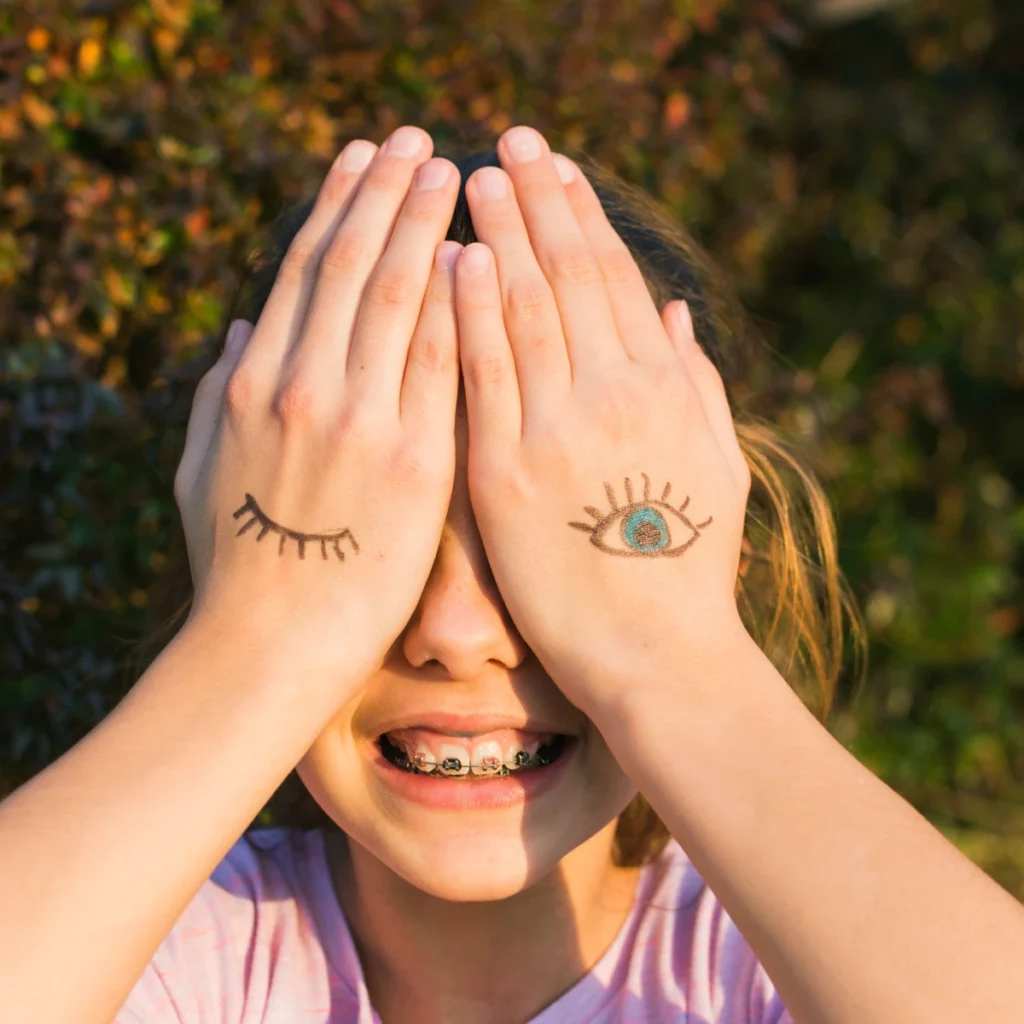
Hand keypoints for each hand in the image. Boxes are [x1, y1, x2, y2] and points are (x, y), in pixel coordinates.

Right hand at [174, 127, 462, 695]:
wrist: (273, 649)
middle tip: (421, 141)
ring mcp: (363, 425)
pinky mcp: (417, 467)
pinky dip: (456, 306)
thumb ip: (215, 392)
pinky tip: (479, 260)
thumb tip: (243, 329)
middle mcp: (305, 390)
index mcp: (253, 384)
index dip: (338, 205)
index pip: (303, 270)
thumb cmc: (235, 565)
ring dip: (427, 228)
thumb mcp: (199, 470)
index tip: (365, 158)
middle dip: (388, 194)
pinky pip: (442, 366)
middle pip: (353, 266)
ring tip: (456, 174)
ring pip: (397, 298)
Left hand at [454, 126, 751, 711]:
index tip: (559, 168)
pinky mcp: (503, 479)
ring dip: (498, 239)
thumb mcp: (719, 469)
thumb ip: (697, 385)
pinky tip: (451, 265)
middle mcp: (614, 398)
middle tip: (510, 143)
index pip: (614, 280)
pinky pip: (481, 380)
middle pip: (568, 279)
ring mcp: (556, 435)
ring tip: (475, 181)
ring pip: (523, 313)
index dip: (584, 218)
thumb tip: (675, 311)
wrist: (657, 659)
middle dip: (538, 204)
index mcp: (664, 391)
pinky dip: (467, 318)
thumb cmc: (690, 572)